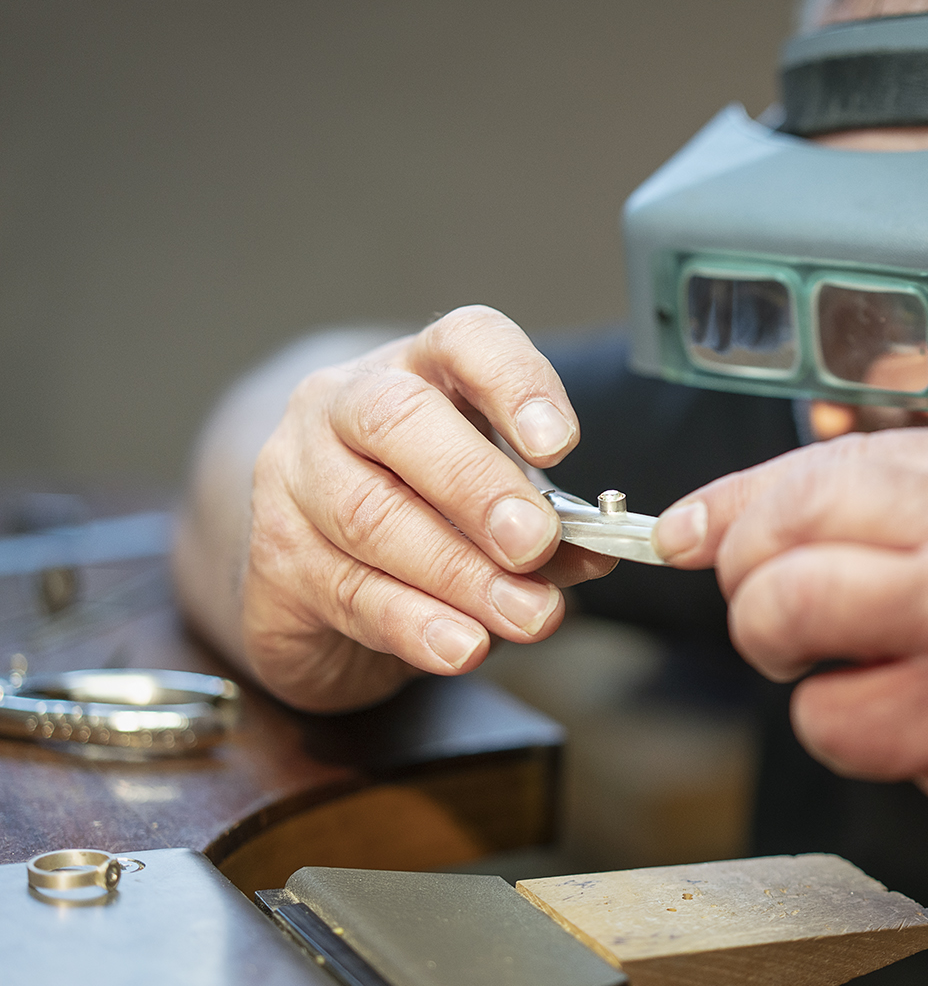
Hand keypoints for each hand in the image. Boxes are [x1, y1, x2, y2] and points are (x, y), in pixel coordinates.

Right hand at [242, 305, 615, 711]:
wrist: (315, 579)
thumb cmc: (423, 514)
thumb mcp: (492, 505)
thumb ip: (546, 524)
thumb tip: (595, 550)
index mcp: (419, 369)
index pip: (464, 340)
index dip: (514, 383)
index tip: (560, 443)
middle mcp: (342, 404)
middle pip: (398, 419)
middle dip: (475, 485)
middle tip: (535, 542)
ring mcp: (294, 476)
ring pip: (370, 516)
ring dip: (460, 574)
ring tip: (527, 614)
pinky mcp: (274, 559)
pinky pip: (348, 590)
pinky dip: (415, 624)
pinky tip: (462, 645)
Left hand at [653, 425, 927, 985]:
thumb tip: (775, 504)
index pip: (831, 460)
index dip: (740, 500)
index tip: (691, 531)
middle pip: (789, 521)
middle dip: (746, 570)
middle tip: (770, 608)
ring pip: (783, 609)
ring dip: (779, 648)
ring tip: (832, 665)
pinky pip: (827, 717)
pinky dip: (839, 728)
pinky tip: (901, 727)